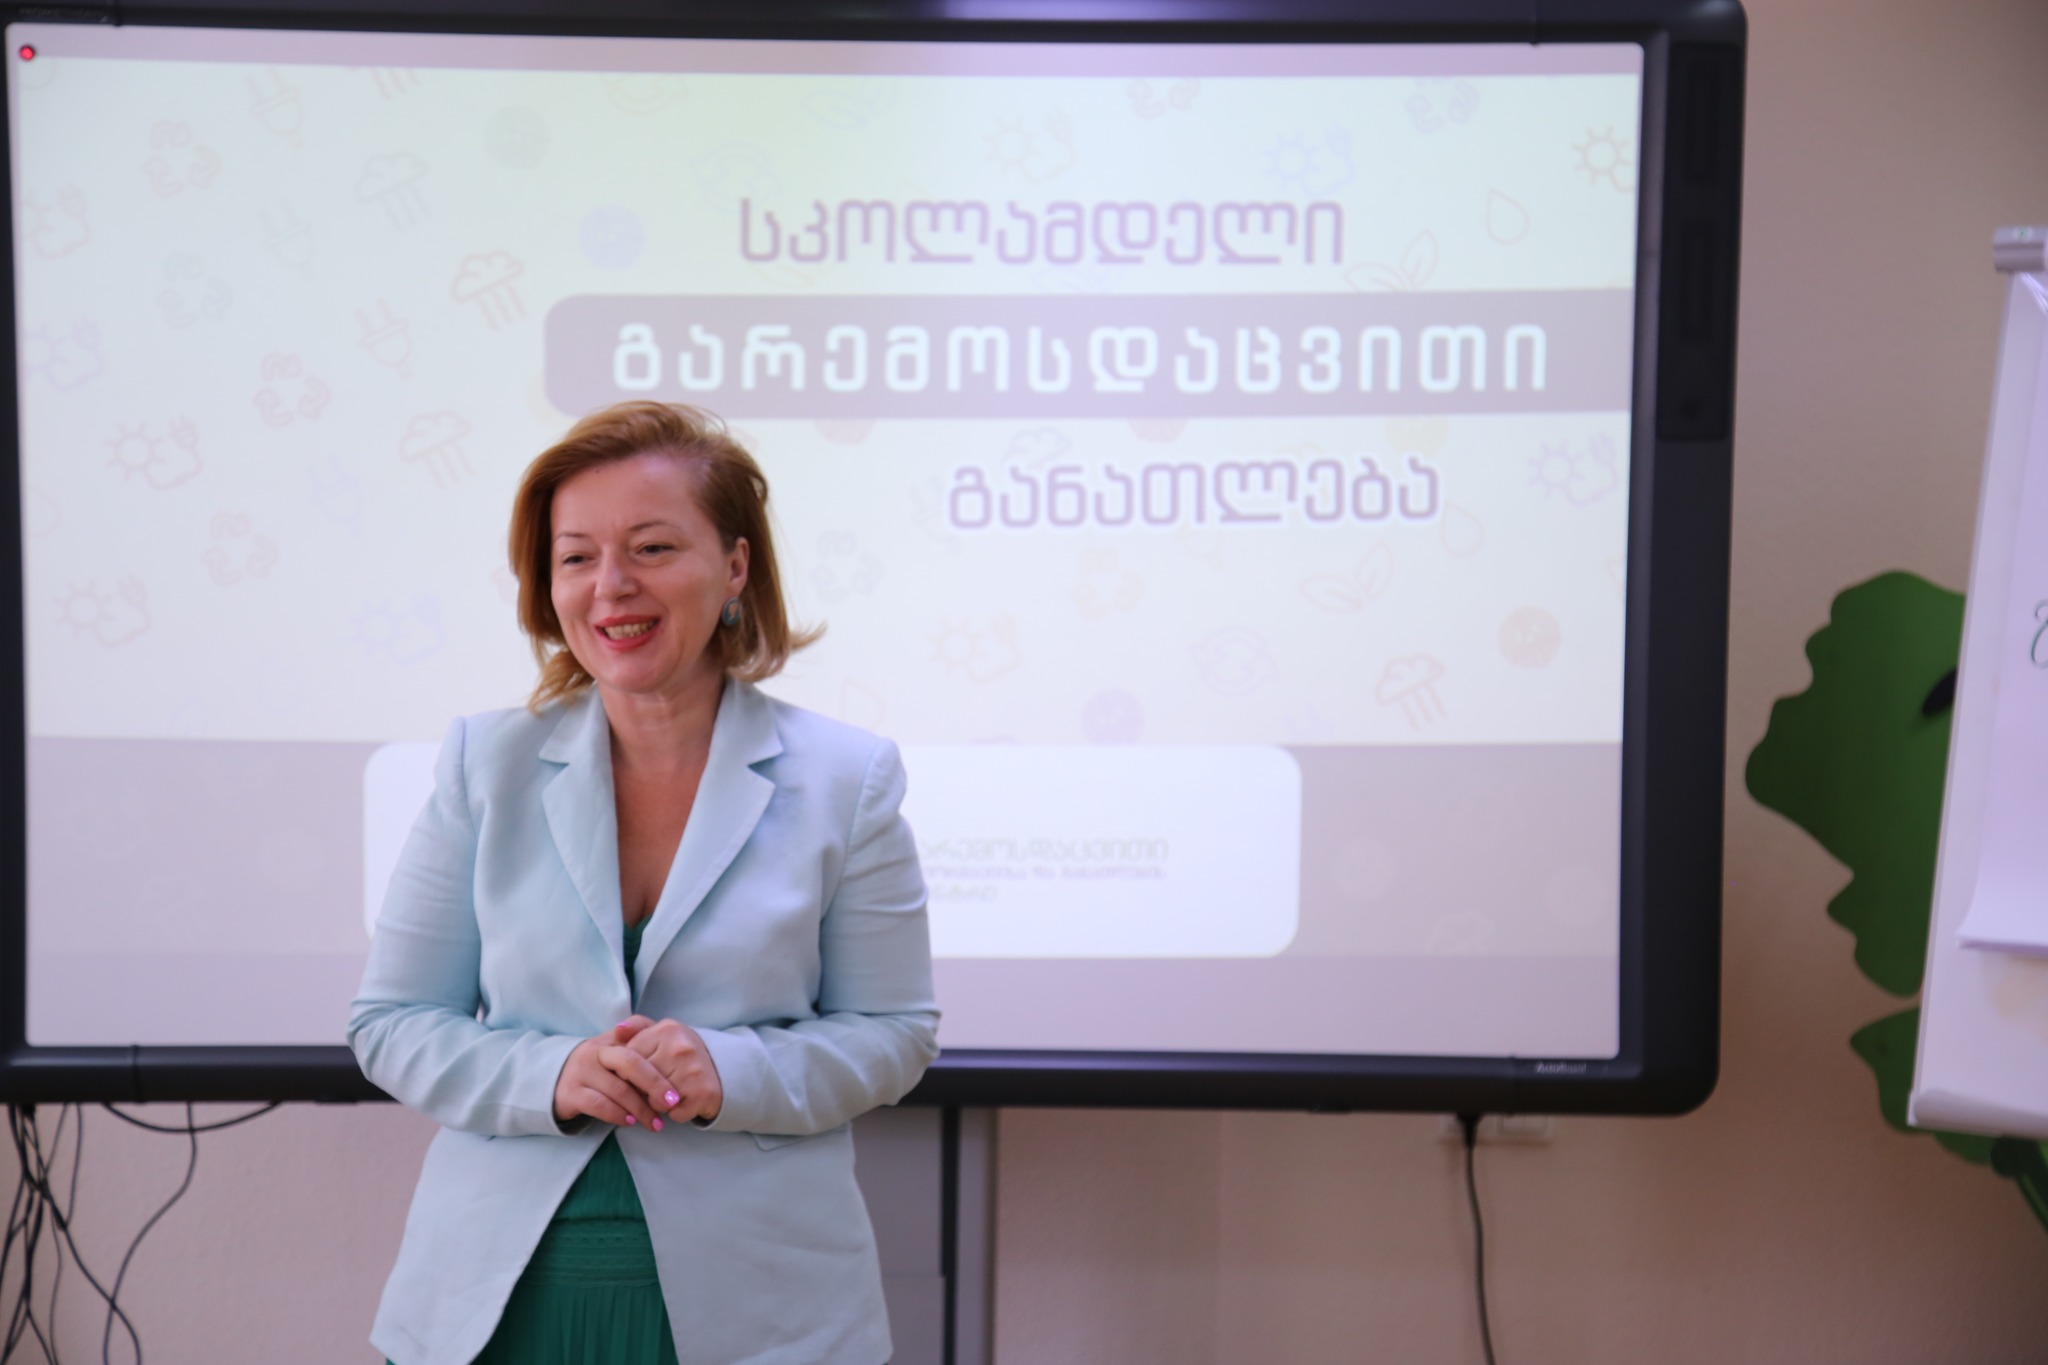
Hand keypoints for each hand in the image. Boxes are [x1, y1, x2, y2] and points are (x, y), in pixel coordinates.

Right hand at [552, 1021, 671, 1129]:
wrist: (554, 1078)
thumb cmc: (596, 1067)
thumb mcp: (613, 1051)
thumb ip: (638, 1044)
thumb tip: (668, 1047)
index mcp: (611, 1041)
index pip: (640, 1048)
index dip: (660, 1067)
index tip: (677, 1087)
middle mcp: (595, 1052)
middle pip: (630, 1063)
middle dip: (655, 1084)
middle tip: (672, 1102)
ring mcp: (581, 1072)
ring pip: (616, 1088)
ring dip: (639, 1108)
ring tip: (655, 1122)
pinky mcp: (570, 1093)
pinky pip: (598, 1104)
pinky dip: (616, 1114)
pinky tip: (629, 1122)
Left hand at [616, 1014, 724, 1124]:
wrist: (725, 1072)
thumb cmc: (684, 1055)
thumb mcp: (663, 1034)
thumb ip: (638, 1027)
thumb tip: (617, 1030)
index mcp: (667, 1030)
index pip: (629, 1060)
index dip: (630, 1073)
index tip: (641, 1074)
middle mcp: (680, 1047)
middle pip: (639, 1082)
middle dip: (643, 1090)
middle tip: (658, 1086)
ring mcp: (693, 1070)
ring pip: (654, 1101)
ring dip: (659, 1104)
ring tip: (672, 1093)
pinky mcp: (702, 1094)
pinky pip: (673, 1114)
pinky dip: (677, 1114)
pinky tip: (685, 1102)